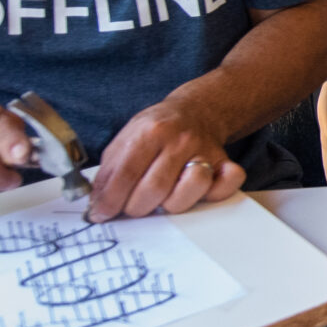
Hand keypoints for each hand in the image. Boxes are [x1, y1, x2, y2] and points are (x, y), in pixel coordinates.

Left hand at [87, 99, 244, 220]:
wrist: (195, 111)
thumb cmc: (156, 130)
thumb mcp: (125, 139)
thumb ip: (109, 171)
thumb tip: (97, 206)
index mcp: (150, 131)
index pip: (125, 174)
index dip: (110, 200)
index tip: (101, 215)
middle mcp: (180, 140)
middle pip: (154, 189)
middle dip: (136, 208)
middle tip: (132, 207)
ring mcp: (204, 151)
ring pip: (189, 191)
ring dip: (171, 204)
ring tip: (162, 198)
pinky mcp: (225, 162)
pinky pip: (229, 182)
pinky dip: (217, 191)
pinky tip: (201, 191)